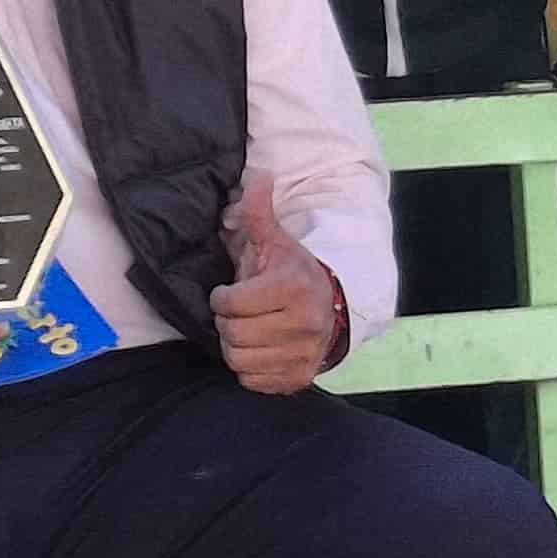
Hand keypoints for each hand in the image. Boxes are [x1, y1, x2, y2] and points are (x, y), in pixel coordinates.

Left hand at [209, 177, 338, 393]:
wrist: (334, 307)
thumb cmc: (294, 271)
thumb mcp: (276, 240)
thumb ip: (259, 212)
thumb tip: (259, 176)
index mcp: (293, 287)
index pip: (232, 304)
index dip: (222, 298)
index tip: (227, 292)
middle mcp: (304, 324)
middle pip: (233, 336)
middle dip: (226, 322)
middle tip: (234, 312)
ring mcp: (303, 354)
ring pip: (239, 361)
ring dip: (234, 346)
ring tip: (243, 329)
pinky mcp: (300, 378)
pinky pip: (252, 381)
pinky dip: (248, 368)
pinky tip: (258, 348)